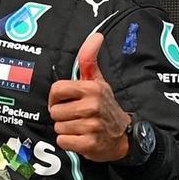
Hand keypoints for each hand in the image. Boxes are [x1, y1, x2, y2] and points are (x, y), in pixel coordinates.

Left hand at [48, 33, 131, 161]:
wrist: (123, 136)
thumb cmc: (105, 106)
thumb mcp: (98, 82)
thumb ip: (89, 60)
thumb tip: (96, 35)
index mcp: (91, 89)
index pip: (56, 89)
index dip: (56, 97)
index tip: (64, 101)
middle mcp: (91, 106)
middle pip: (55, 111)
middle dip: (62, 116)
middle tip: (76, 116)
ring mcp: (91, 126)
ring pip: (58, 127)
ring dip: (66, 129)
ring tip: (80, 127)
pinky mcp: (89, 144)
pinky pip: (63, 141)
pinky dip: (69, 142)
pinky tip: (81, 138)